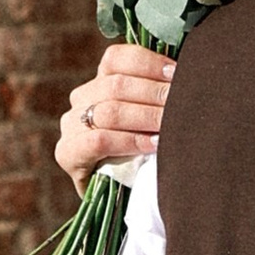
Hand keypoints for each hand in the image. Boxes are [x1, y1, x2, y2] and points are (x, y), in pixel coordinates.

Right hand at [54, 42, 177, 187]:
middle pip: (116, 84)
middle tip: (182, 102)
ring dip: (146, 116)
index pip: (116, 58)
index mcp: (100, 80)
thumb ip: (160, 92)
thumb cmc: (149, 150)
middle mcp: (81, 98)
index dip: (148, 63)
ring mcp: (70, 125)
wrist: (130, 196)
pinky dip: (130, 141)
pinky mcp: (67, 153)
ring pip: (109, 110)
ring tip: (171, 124)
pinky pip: (98, 140)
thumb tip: (187, 71)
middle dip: (154, 93)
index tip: (177, 74)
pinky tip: (153, 144)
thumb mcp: (153, 116)